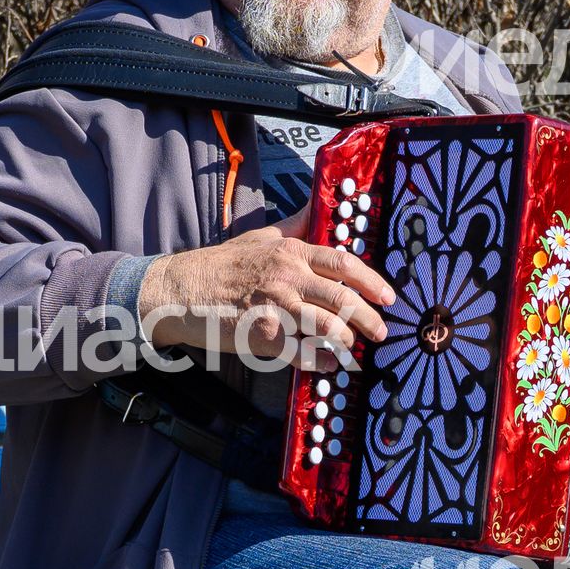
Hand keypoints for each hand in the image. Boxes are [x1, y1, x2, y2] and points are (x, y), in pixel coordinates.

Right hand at [137, 229, 396, 370]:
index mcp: (291, 252)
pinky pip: (302, 353)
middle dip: (369, 318)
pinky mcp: (263, 335)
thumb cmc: (222, 265)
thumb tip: (317, 204)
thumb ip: (294, 225)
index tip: (388, 297)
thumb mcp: (261, 237)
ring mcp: (276, 306)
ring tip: (353, 349)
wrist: (181, 289)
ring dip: (347, 340)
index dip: (371, 281)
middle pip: (342, 298)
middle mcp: (288, 276)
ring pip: (327, 326)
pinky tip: (329, 364)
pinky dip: (320, 361)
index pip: (343, 263)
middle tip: (381, 331)